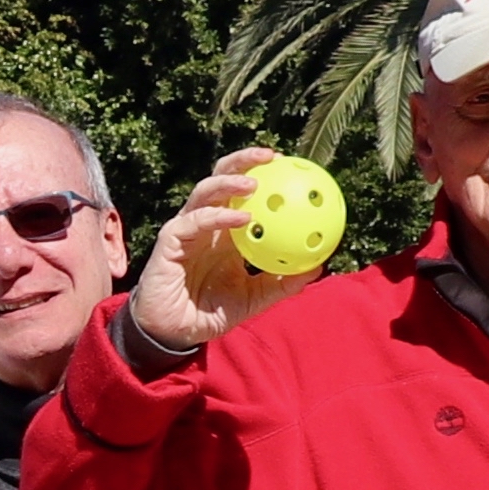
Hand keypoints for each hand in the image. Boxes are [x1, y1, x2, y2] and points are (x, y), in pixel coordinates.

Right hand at [120, 146, 325, 356]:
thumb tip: (318, 267)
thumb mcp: (255, 297)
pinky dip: (217, 216)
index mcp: (226, 229)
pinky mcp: (169, 241)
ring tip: (254, 183)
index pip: (242, 190)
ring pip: (204, 191)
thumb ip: (282, 282)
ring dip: (229, 183)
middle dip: (243, 161)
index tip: (290, 165)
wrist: (177, 332)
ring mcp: (186, 229)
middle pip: (221, 177)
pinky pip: (194, 221)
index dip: (262, 172)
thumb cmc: (212, 311)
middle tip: (271, 157)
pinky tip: (241, 217)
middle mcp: (206, 222)